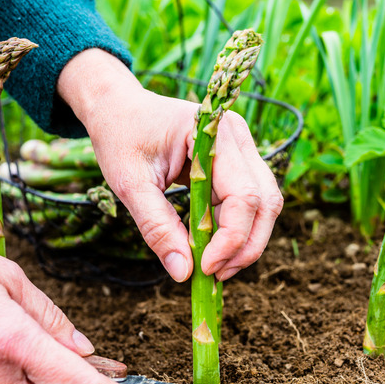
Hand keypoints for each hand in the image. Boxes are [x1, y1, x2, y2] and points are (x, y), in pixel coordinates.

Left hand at [58, 49, 282, 281]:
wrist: (119, 108)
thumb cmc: (121, 136)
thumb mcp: (129, 183)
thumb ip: (157, 227)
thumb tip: (183, 273)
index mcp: (214, 133)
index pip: (243, 195)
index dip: (231, 238)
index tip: (205, 268)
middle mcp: (238, 137)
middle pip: (265, 202)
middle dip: (245, 245)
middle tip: (214, 275)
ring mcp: (241, 150)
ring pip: (264, 205)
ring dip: (245, 241)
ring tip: (213, 266)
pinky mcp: (236, 164)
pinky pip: (248, 203)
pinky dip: (234, 230)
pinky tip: (210, 248)